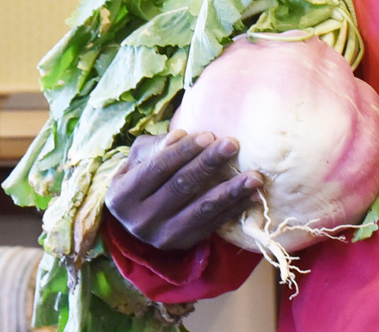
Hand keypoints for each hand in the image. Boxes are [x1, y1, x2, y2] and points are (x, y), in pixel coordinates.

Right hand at [104, 129, 263, 249]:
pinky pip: (214, 224)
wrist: (138, 213)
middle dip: (209, 164)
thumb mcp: (140, 158)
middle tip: (233, 144)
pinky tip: (254, 196)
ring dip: (231, 191)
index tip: (209, 134)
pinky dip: (236, 209)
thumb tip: (178, 136)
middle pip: (181, 187)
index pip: (157, 169)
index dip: (183, 151)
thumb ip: (156, 146)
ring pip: (201, 210)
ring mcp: (163, 236)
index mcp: (123, 196)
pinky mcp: (184, 244)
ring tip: (255, 176)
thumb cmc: (143, 173)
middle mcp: (140, 221)